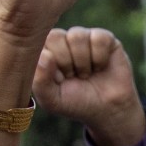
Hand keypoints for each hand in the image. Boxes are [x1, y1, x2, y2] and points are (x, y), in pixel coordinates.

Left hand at [35, 27, 145, 145]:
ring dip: (83, 62)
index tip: (58, 80)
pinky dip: (100, 58)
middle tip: (73, 76)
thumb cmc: (76, 103)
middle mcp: (62, 41)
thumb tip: (45, 55)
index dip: (49, 64)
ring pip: (77, 36)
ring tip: (86, 73)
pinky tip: (101, 67)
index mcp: (45, 52)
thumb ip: (40, 80)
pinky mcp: (104, 38)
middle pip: (55, 36)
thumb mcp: (52, 99)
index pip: (37, 43)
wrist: (108, 109)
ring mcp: (83, 37)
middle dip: (66, 62)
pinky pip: (99, 38)